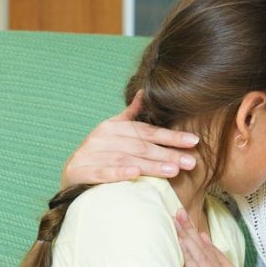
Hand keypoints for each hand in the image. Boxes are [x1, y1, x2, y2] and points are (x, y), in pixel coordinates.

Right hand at [62, 91, 199, 186]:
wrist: (71, 174)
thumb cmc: (100, 153)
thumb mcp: (114, 131)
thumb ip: (131, 115)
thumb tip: (145, 92)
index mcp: (114, 127)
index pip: (148, 131)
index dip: (172, 136)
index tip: (194, 141)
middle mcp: (102, 138)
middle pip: (141, 146)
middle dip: (168, 154)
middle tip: (190, 162)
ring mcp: (90, 154)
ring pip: (126, 159)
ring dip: (151, 165)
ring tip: (173, 170)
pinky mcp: (80, 171)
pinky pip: (102, 172)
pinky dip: (118, 173)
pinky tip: (135, 174)